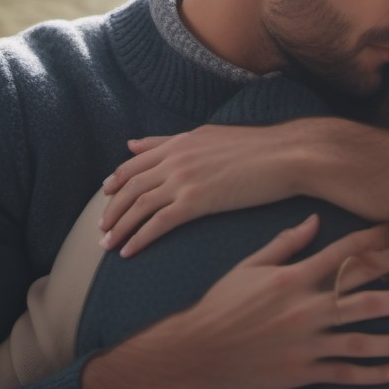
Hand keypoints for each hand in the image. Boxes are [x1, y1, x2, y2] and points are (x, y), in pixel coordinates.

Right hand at [82, 215, 388, 388]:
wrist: (193, 353)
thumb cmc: (221, 305)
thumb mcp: (250, 266)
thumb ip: (286, 244)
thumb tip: (314, 218)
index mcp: (294, 277)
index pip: (345, 253)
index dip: (377, 242)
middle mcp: (305, 307)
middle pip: (363, 295)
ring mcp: (305, 342)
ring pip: (359, 338)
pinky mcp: (300, 372)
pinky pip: (342, 373)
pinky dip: (370, 373)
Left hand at [101, 123, 300, 255]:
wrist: (285, 156)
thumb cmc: (257, 147)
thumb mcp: (208, 135)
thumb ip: (170, 140)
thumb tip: (133, 143)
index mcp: (180, 142)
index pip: (134, 163)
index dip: (115, 182)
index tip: (106, 197)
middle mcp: (176, 159)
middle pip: (129, 187)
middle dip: (111, 210)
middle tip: (102, 229)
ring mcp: (184, 180)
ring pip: (138, 207)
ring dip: (119, 228)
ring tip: (108, 246)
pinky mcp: (196, 202)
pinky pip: (157, 224)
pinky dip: (139, 239)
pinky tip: (129, 252)